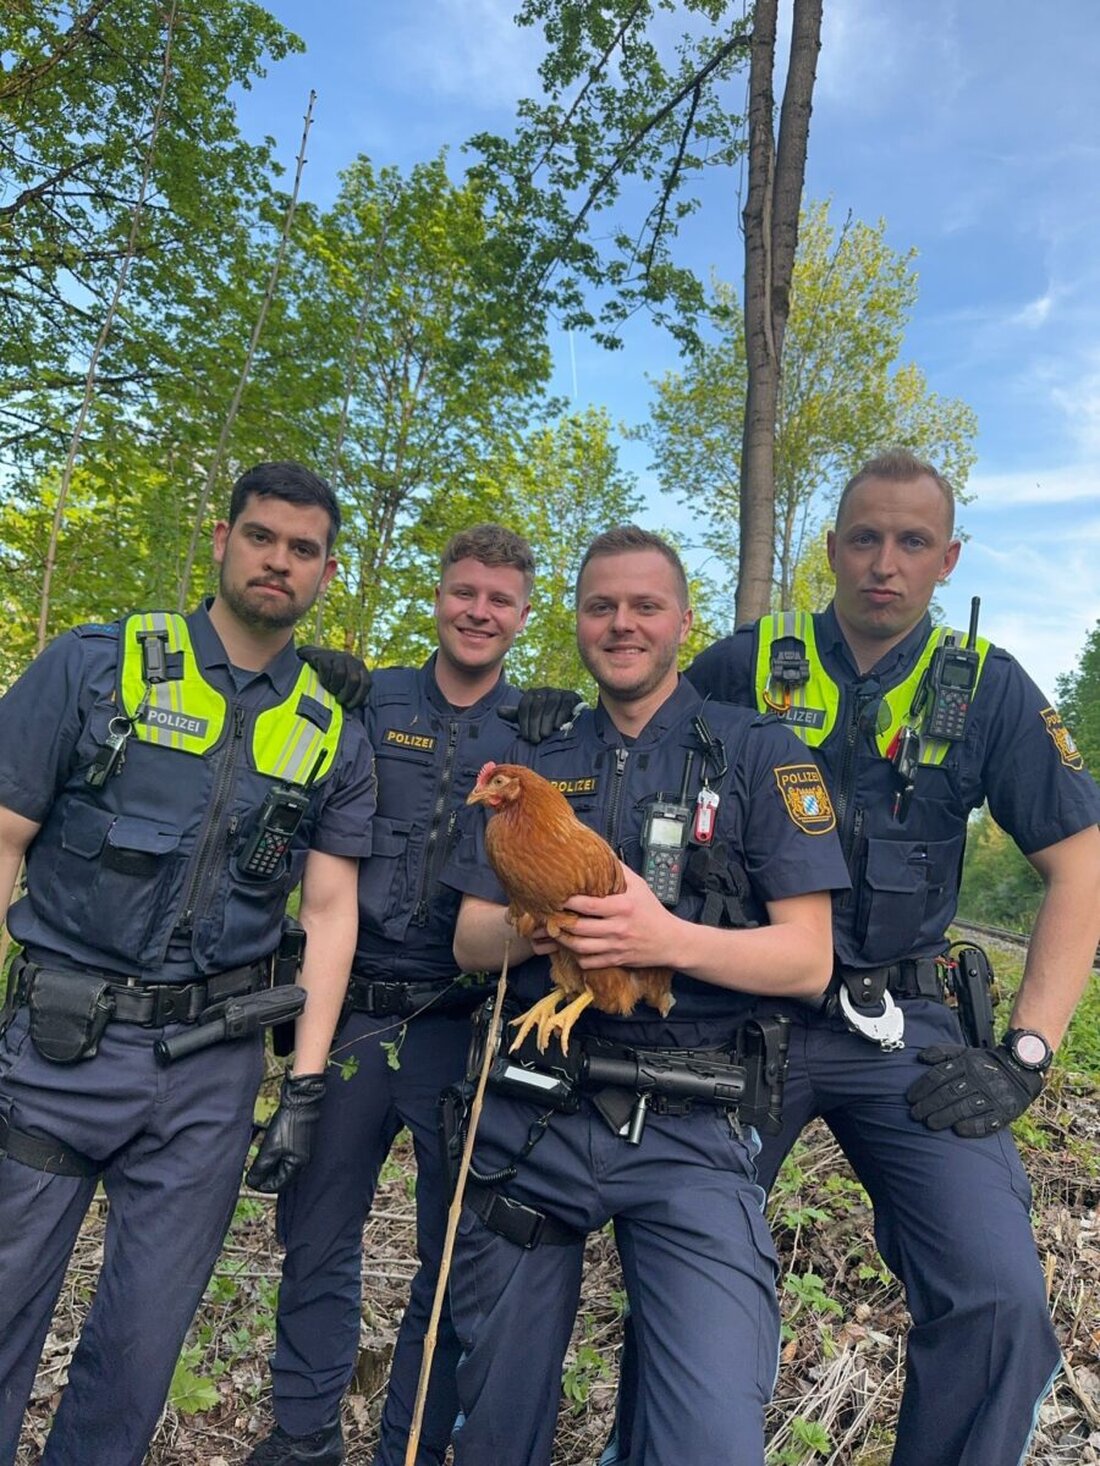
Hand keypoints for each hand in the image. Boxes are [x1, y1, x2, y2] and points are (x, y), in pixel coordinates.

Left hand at [246, 1071, 326, 1191]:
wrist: (300, 1100)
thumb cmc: (288, 1124)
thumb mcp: (270, 1149)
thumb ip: (261, 1168)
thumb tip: (251, 1183)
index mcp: (297, 1166)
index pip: (277, 1186)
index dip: (260, 1184)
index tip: (248, 1178)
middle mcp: (300, 1160)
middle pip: (277, 1175)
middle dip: (262, 1171)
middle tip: (250, 1164)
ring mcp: (299, 1149)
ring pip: (277, 1162)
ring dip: (265, 1159)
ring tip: (256, 1148)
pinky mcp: (296, 1139)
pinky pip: (279, 1150)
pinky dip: (269, 1148)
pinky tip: (263, 1138)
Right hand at [298, 646, 371, 709]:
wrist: (315, 656)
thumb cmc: (334, 675)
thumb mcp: (347, 682)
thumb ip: (356, 692)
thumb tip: (365, 704)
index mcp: (361, 667)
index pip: (367, 683)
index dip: (359, 697)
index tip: (350, 706)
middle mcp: (352, 660)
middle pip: (354, 679)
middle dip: (346, 693)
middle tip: (339, 700)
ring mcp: (338, 656)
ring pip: (340, 673)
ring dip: (334, 686)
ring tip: (330, 690)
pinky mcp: (325, 655)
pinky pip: (326, 668)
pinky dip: (324, 678)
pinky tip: (323, 681)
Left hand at [514, 688, 582, 743]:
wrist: (568, 716)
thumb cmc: (544, 719)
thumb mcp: (529, 717)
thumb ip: (515, 715)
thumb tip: (498, 711)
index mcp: (532, 694)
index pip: (525, 706)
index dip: (524, 722)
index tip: (525, 737)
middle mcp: (544, 690)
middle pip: (537, 705)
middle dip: (534, 723)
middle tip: (535, 740)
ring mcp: (559, 692)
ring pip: (550, 705)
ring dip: (546, 721)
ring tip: (545, 735)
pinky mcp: (572, 696)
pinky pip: (565, 704)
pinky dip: (561, 715)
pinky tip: (558, 727)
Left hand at [554, 867, 677, 970]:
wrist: (670, 941)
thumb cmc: (652, 911)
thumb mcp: (639, 886)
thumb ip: (619, 871)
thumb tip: (601, 853)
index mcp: (622, 907)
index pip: (589, 905)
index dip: (569, 901)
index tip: (557, 896)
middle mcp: (618, 928)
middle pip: (579, 927)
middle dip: (560, 921)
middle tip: (549, 915)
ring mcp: (615, 946)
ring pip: (580, 947)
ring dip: (563, 940)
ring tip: (555, 930)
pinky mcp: (615, 960)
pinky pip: (589, 962)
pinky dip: (577, 956)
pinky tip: (571, 947)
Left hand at [906, 1043, 1043, 1137]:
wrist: (1021, 1068)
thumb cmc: (985, 1062)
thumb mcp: (964, 1052)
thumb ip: (942, 1052)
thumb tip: (920, 1057)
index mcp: (967, 1063)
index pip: (940, 1075)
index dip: (922, 1087)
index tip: (910, 1098)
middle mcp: (979, 1078)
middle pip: (949, 1092)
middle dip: (929, 1104)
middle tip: (915, 1114)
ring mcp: (993, 1095)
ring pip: (965, 1107)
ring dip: (945, 1117)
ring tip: (930, 1123)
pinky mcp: (1005, 1111)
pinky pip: (988, 1121)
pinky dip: (972, 1127)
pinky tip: (958, 1130)